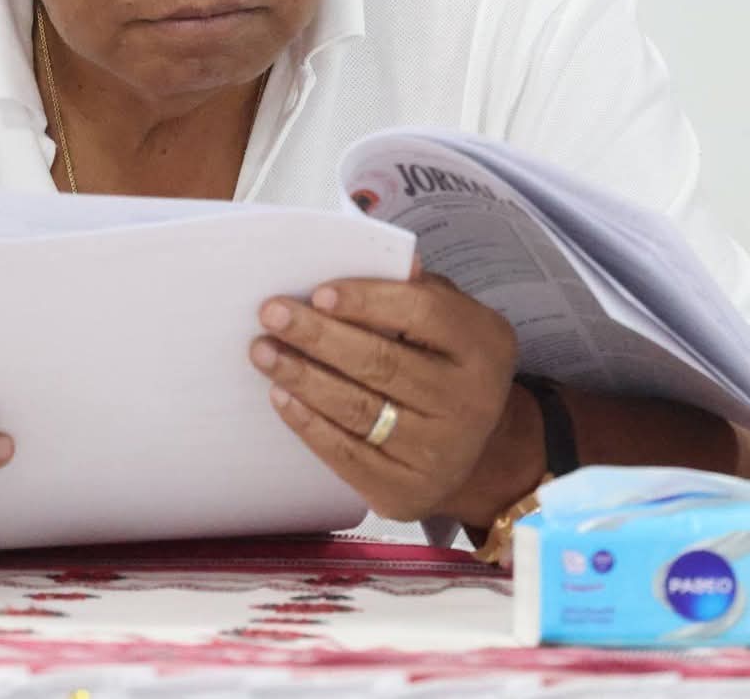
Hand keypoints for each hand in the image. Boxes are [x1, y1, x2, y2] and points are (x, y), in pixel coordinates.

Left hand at [250, 272, 523, 523]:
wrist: (475, 448)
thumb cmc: (445, 364)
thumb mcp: (451, 320)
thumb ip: (417, 290)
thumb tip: (377, 256)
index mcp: (485, 345)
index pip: (424, 313)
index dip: (368, 300)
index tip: (318, 293)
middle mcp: (472, 402)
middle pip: (383, 362)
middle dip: (318, 336)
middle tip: (272, 314)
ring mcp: (442, 453)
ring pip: (359, 409)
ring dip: (302, 377)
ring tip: (263, 352)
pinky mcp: (409, 494)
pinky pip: (348, 455)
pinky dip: (309, 424)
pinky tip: (282, 396)